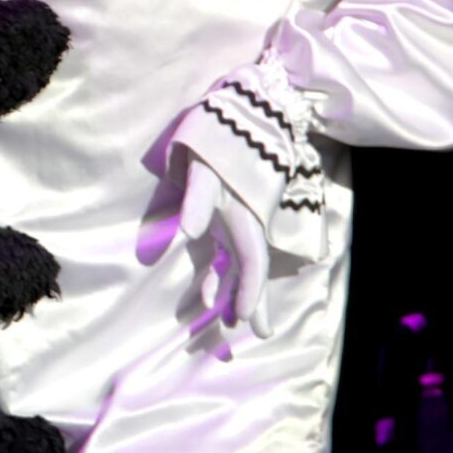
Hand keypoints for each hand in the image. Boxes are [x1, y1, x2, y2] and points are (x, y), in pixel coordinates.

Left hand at [179, 156, 271, 338]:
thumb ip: (197, 199)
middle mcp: (245, 225)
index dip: (250, 290)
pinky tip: (208, 297)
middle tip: (264, 334)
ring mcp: (235, 224)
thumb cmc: (218, 144)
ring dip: (237, 293)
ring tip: (232, 324)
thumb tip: (188, 230)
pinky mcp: (224, 220)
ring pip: (240, 266)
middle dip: (256, 301)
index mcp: (245, 218)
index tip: (243, 317)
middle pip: (254, 270)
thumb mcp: (205, 169)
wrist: (236, 119)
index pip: (252, 261)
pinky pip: (226, 255)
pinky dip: (220, 276)